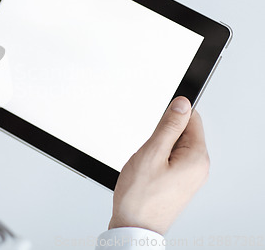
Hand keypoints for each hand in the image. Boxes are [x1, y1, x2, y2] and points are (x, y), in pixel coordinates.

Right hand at [109, 96, 209, 234]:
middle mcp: (198, 167)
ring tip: (146, 165)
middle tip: (149, 152)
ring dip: (157, 149)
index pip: (192, 119)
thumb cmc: (141, 197)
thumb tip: (182, 104)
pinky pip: (169, 160)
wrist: (134, 227)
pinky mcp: (179, 183)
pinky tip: (146, 172)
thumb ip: (169, 126)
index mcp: (197, 158)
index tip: (158, 126)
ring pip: (173, 147)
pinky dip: (156, 161)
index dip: (171, 117)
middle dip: (161, 136)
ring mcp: (189, 177)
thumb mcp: (152, 153)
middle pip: (183, 133)